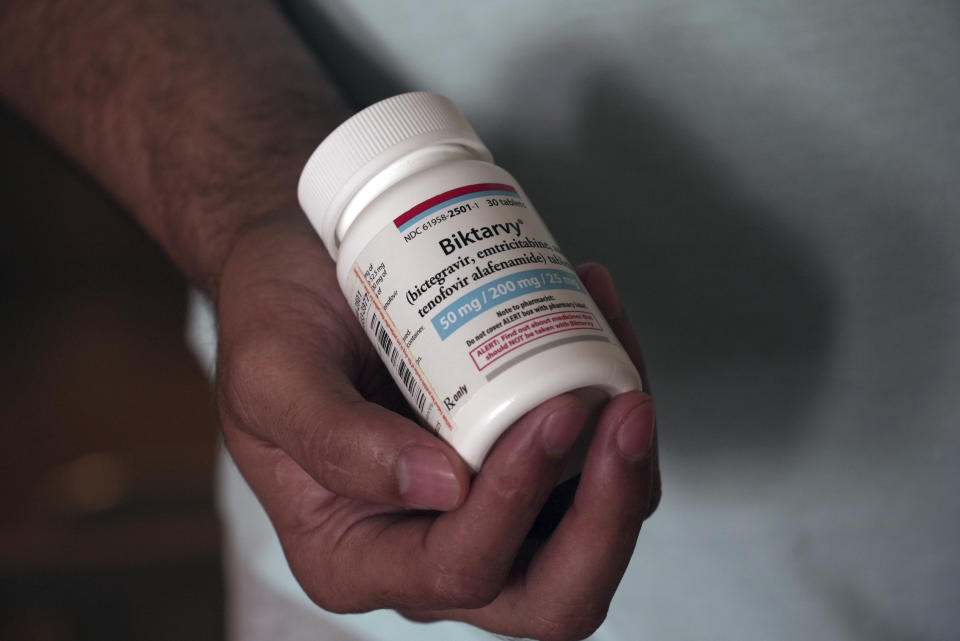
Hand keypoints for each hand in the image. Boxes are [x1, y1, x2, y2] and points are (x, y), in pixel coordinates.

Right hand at [216, 211, 659, 640]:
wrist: (303, 272)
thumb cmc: (275, 320)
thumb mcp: (271, 374)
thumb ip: (335, 441)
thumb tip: (441, 488)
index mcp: (357, 555)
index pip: (460, 567)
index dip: (517, 501)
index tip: (553, 409)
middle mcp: (427, 552)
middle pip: (551, 594)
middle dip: (609, 516)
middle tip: (626, 413)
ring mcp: (485, 513)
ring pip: (591, 533)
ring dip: (629, 458)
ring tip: (618, 357)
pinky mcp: (521, 466)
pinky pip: (592, 466)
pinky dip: (613, 401)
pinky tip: (601, 326)